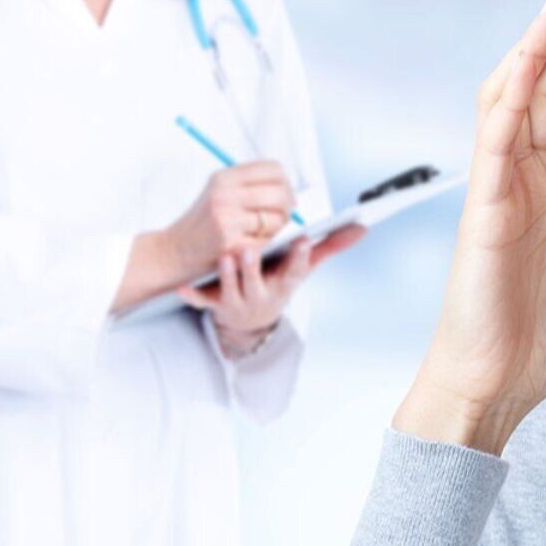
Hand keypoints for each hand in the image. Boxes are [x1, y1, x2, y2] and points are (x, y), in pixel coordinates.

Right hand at [164, 160, 297, 279]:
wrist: (172, 252)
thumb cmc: (202, 224)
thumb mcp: (219, 193)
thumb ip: (248, 185)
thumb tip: (287, 187)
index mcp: (224, 177)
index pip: (273, 169)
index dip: (286, 183)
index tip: (286, 196)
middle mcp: (224, 194)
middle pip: (279, 193)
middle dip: (288, 207)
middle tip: (283, 216)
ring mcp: (226, 218)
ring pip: (277, 218)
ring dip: (276, 227)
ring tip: (262, 231)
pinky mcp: (229, 242)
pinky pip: (266, 240)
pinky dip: (264, 244)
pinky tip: (250, 243)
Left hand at [177, 225, 365, 354]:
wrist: (248, 317)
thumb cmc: (277, 281)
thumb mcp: (303, 268)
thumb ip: (329, 246)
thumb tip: (362, 227)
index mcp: (284, 282)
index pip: (295, 270)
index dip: (298, 257)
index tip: (301, 240)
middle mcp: (261, 294)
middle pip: (258, 282)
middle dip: (254, 269)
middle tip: (250, 251)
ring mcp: (237, 301)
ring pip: (231, 290)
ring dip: (228, 276)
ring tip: (225, 256)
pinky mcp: (215, 303)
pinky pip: (202, 301)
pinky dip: (193, 296)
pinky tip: (183, 287)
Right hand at [394, 0, 545, 453]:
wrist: (502, 384)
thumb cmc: (543, 335)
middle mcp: (528, 179)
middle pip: (544, 89)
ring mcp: (502, 188)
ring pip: (513, 98)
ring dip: (537, 51)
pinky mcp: (485, 206)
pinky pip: (494, 137)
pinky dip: (511, 93)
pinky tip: (531, 57)